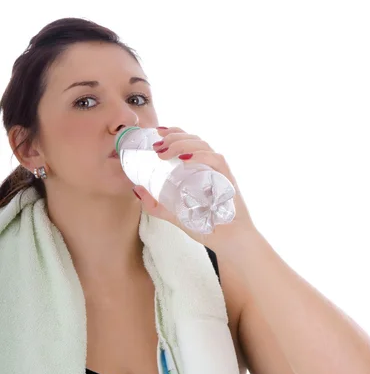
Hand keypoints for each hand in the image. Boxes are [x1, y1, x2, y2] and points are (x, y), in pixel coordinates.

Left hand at [132, 126, 256, 249]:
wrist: (229, 241)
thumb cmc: (206, 225)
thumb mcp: (174, 214)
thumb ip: (156, 204)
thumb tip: (136, 189)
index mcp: (200, 168)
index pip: (188, 141)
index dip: (174, 132)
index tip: (156, 133)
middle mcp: (210, 166)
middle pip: (194, 139)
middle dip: (173, 138)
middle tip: (156, 146)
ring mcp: (220, 171)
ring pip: (203, 145)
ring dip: (182, 144)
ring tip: (164, 152)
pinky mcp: (228, 179)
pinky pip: (216, 160)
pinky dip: (200, 156)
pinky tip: (185, 160)